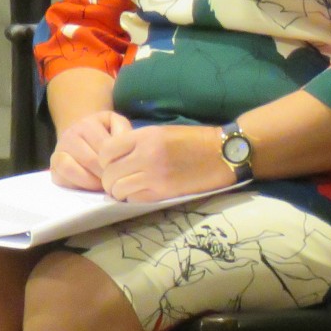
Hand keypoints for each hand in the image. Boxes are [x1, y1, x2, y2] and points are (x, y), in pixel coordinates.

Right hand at [50, 110, 131, 190]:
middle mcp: (69, 135)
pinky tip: (91, 185)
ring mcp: (58, 151)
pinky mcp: (53, 168)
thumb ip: (123, 131)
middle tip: (116, 181)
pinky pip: (61, 178)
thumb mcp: (117, 125)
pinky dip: (78, 185)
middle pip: (89, 160)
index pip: (104, 147)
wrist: (84, 137)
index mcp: (87, 124)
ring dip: (90, 180)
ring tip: (103, 184)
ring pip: (70, 168)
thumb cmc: (106, 133)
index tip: (124, 170)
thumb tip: (123, 149)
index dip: (116, 162)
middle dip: (105, 174)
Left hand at [98, 124, 234, 202]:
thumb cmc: (195, 141)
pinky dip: (133, 198)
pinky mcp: (163, 192)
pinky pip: (134, 199)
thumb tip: (116, 157)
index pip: (106, 151)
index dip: (105, 160)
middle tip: (118, 180)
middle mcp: (146, 155)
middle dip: (109, 179)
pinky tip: (142, 193)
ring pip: (118, 189)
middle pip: (109, 173)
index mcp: (145, 136)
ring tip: (129, 188)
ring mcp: (154, 176)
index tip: (113, 163)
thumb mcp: (163, 132)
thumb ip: (138, 142)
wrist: (224, 154)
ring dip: (120, 191)